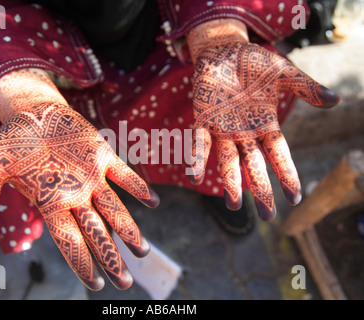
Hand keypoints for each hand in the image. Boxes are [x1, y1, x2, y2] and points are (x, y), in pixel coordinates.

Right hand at [0, 102, 158, 289]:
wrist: (35, 113)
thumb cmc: (14, 142)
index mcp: (51, 202)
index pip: (68, 240)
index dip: (82, 262)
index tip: (96, 285)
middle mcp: (75, 195)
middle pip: (96, 232)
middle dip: (110, 256)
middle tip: (125, 282)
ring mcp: (91, 177)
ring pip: (114, 209)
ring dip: (129, 229)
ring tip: (144, 252)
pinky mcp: (102, 156)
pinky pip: (124, 174)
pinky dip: (138, 186)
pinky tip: (153, 202)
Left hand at [189, 40, 338, 220]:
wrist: (225, 50)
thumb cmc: (254, 63)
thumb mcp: (284, 74)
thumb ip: (306, 88)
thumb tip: (336, 101)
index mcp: (266, 125)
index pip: (279, 156)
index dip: (287, 175)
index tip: (295, 197)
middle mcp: (245, 133)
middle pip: (255, 166)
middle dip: (261, 190)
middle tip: (268, 216)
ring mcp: (224, 129)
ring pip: (228, 161)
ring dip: (231, 182)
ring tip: (235, 204)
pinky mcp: (204, 120)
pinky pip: (200, 143)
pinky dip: (197, 158)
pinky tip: (195, 177)